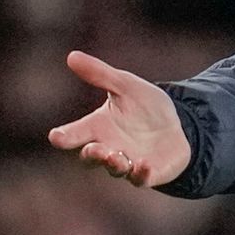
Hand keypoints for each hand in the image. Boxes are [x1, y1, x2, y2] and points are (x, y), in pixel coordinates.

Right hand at [47, 51, 191, 186]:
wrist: (178, 123)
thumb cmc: (145, 106)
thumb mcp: (126, 85)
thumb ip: (100, 74)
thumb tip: (72, 56)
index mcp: (98, 127)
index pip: (74, 134)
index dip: (64, 137)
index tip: (57, 137)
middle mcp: (109, 147)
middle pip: (90, 157)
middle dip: (91, 154)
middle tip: (94, 148)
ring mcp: (128, 162)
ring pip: (115, 169)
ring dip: (113, 164)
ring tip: (116, 156)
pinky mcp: (149, 172)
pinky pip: (141, 179)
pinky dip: (141, 174)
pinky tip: (144, 166)